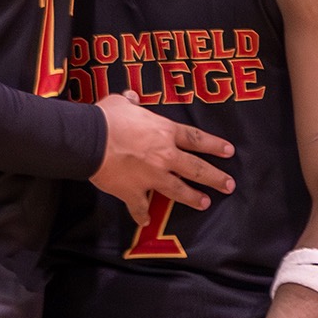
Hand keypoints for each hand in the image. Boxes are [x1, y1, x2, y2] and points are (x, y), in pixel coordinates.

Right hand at [92, 93, 235, 222]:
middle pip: (196, 169)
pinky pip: (140, 207)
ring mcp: (151, 176)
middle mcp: (164, 156)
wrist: (89, 139)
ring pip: (178, 190)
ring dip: (192, 197)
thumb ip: (130, 102)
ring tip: (204, 203)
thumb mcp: (121, 102)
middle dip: (215, 177)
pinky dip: (142, 214)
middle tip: (229, 185)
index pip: (196, 139)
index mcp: (164, 132)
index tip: (229, 151)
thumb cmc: (107, 118)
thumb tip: (132, 97)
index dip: (214, 145)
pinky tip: (146, 221)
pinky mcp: (133, 192)